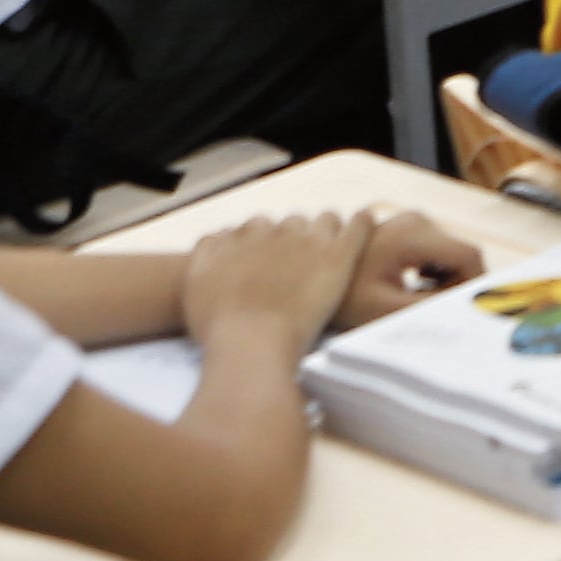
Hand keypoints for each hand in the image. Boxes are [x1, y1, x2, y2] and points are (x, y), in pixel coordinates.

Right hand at [177, 211, 367, 359]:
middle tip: (303, 260)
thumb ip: (206, 254)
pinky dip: (363, 221)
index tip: (273, 256)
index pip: (259, 226)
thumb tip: (218, 236)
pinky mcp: (337, 256)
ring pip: (325, 219)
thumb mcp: (196, 283)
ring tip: (335, 244)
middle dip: (297, 237)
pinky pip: (359, 224)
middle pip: (292, 222)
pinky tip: (364, 222)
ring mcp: (307, 241)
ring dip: (328, 229)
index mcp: (243, 237)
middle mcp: (275, 232)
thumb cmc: (220, 325)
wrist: (250, 342)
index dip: (267, 241)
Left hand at [335, 211, 483, 331]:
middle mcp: (415, 220)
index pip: (469, 256)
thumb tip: (466, 305)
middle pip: (461, 253)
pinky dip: (433, 269)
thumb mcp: (388, 310)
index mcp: (411, 236)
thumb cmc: (343, 298)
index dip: (472, 285)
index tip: (455, 308)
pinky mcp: (404, 225)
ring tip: (418, 299)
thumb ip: (432, 306)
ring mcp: (409, 220)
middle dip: (456, 283)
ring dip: (444, 277)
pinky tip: (411, 286)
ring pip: (449, 251)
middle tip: (432, 309)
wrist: (308, 282)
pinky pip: (435, 247)